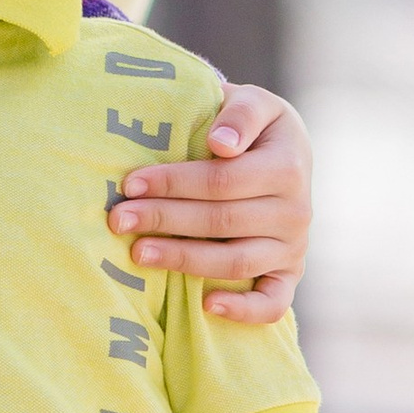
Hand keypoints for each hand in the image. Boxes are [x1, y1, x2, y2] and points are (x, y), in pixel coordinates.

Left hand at [110, 84, 309, 324]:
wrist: (286, 152)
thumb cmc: (253, 125)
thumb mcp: (254, 102)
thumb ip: (240, 114)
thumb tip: (221, 144)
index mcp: (287, 166)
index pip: (223, 180)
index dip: (174, 183)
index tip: (130, 184)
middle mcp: (296, 211)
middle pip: (222, 221)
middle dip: (164, 219)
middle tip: (118, 220)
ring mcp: (293, 247)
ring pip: (236, 261)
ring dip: (184, 260)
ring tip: (138, 254)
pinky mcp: (289, 274)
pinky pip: (273, 302)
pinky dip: (244, 310)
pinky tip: (207, 305)